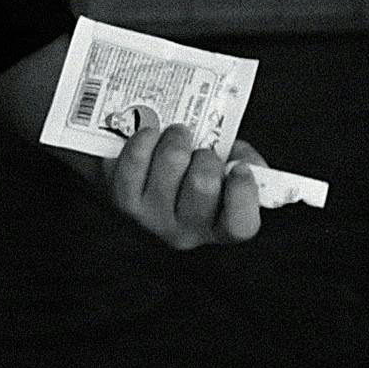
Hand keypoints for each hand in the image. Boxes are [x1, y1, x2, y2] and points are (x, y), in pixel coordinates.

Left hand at [97, 122, 279, 252]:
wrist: (140, 180)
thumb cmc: (190, 175)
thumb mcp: (226, 171)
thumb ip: (245, 162)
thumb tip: (243, 159)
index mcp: (219, 227)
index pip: (240, 225)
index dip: (243, 193)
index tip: (239, 167)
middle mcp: (185, 232)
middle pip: (202, 185)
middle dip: (205, 154)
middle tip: (200, 147)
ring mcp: (151, 219)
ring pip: (170, 163)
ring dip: (176, 138)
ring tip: (177, 135)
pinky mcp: (122, 200)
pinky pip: (135, 159)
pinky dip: (145, 139)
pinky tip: (151, 136)